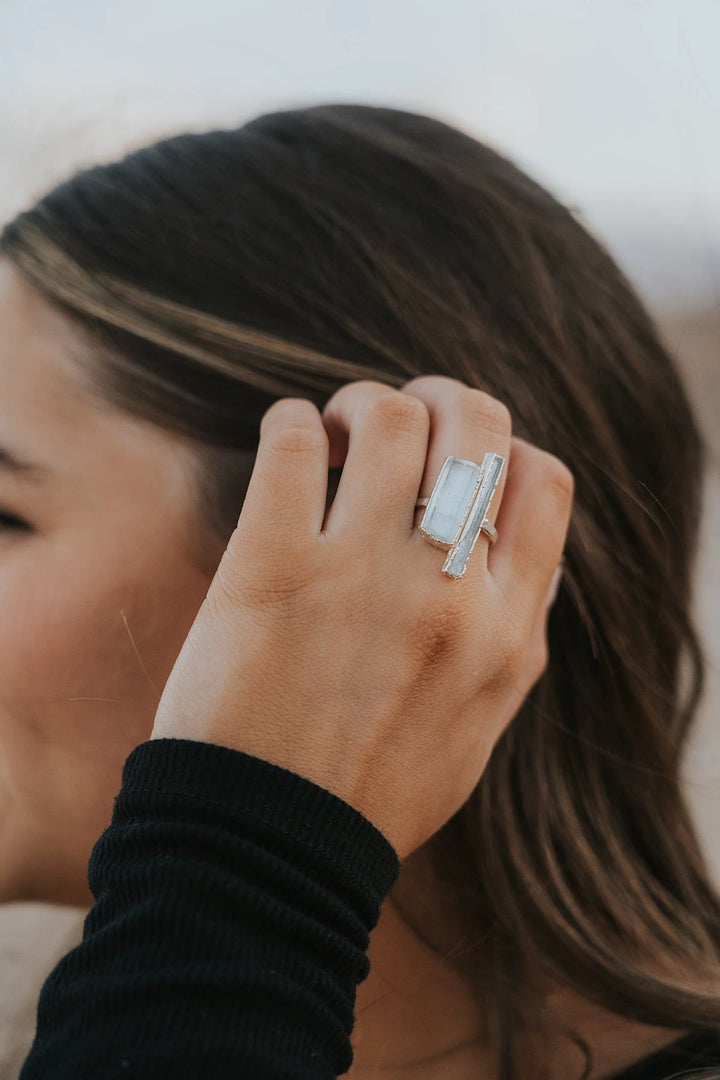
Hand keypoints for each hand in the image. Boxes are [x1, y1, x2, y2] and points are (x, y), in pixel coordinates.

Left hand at [150, 376, 572, 858]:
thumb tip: (524, 566)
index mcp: (508, 632)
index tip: (460, 461)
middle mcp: (451, 594)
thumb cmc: (372, 791)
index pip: (544, 482)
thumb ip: (512, 641)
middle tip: (396, 422)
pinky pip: (293, 442)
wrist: (270, 851)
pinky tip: (288, 443)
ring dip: (361, 405)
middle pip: (480, 426)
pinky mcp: (274, 569)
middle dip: (442, 401)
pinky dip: (291, 422)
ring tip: (335, 435)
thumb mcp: (479, 724)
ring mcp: (364, 576)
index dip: (505, 448)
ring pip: (391, 417)